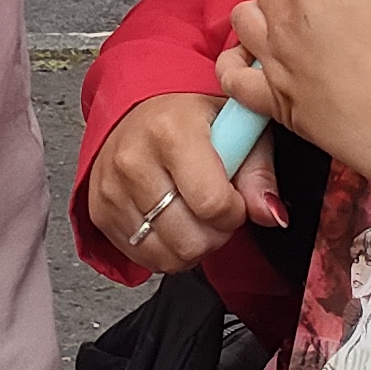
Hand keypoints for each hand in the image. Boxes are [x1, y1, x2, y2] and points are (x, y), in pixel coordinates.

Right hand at [85, 94, 279, 275]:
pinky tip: (171, 222)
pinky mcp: (99, 211)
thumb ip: (259, 173)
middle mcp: (133, 159)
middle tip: (215, 210)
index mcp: (170, 130)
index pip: (213, 203)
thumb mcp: (237, 129)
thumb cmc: (190, 119)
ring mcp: (111, 188)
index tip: (235, 199)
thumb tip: (271, 213)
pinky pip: (143, 258)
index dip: (235, 212)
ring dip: (191, 247)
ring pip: (167, 256)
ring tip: (194, 216)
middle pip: (189, 239)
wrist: (140, 112)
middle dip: (215, 234)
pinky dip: (165, 250)